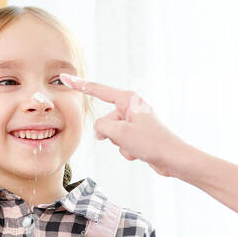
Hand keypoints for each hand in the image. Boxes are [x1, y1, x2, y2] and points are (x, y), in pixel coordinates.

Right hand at [58, 74, 188, 177]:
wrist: (173, 159)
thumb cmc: (151, 142)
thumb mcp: (120, 132)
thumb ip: (101, 127)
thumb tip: (100, 131)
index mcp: (128, 99)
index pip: (98, 90)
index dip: (79, 85)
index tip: (64, 78)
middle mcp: (131, 107)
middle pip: (105, 119)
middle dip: (111, 133)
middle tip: (129, 139)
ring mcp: (134, 121)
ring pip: (112, 133)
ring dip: (120, 144)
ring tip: (137, 146)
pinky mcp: (137, 135)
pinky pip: (122, 142)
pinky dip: (128, 150)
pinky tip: (140, 152)